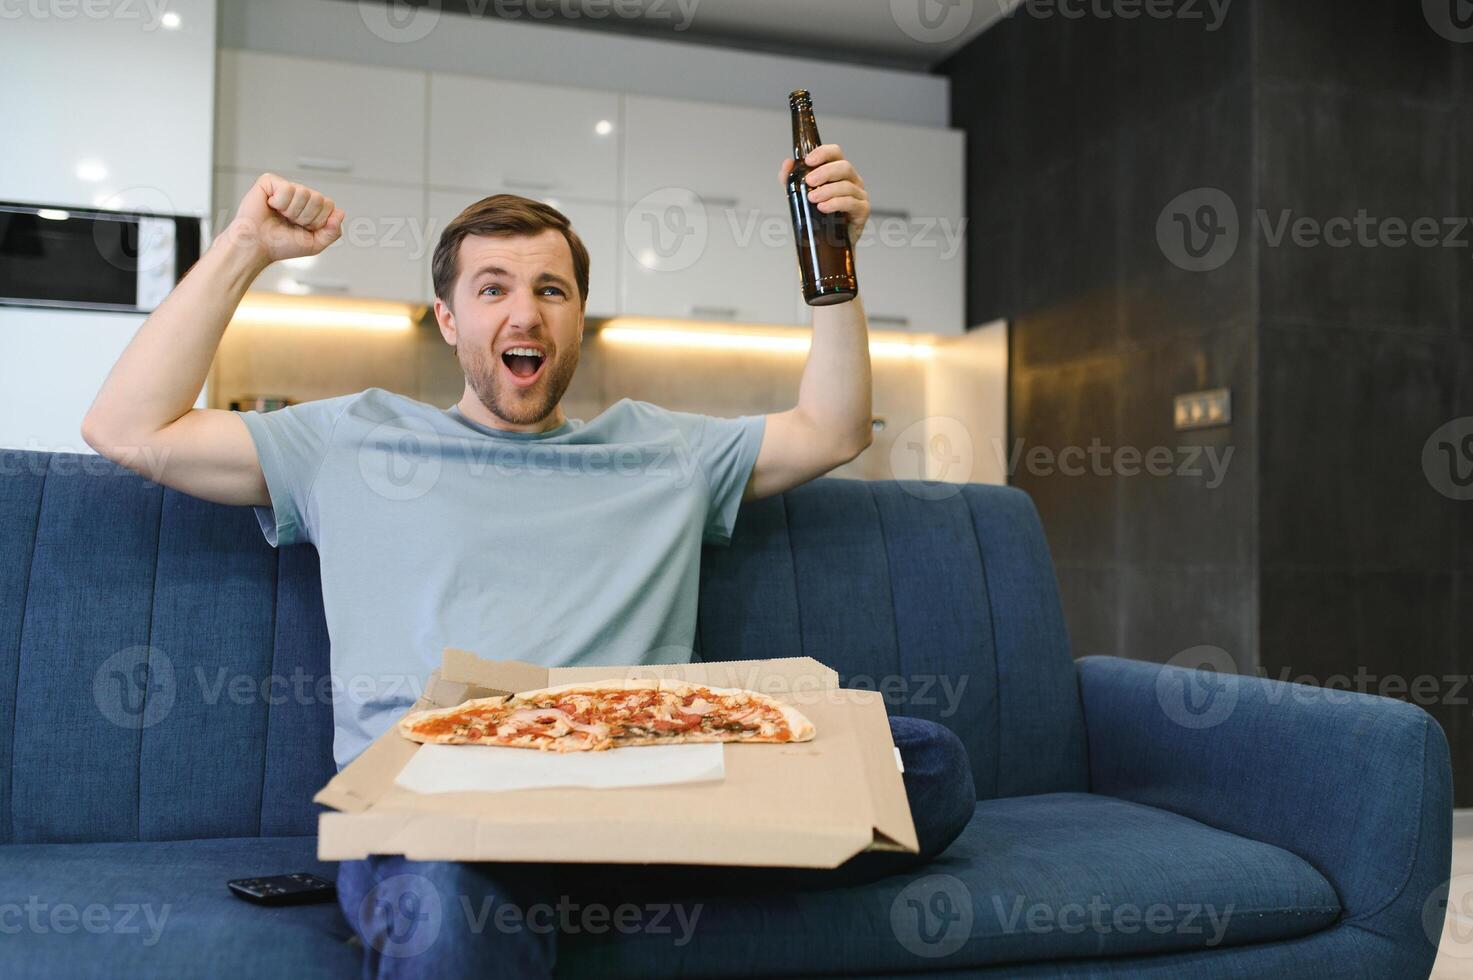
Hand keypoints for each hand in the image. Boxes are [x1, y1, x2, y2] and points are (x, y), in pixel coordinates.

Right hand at [221, 172, 343, 265]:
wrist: (257, 246)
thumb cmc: (281, 245)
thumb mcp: (315, 244)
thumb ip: (333, 232)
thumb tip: (341, 213)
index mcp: (311, 208)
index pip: (329, 205)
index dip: (318, 221)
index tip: (303, 229)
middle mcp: (299, 195)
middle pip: (319, 198)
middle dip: (306, 217)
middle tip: (290, 222)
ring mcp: (285, 187)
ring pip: (304, 192)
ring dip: (292, 211)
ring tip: (279, 215)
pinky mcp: (269, 181)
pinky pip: (287, 188)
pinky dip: (280, 203)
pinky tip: (270, 206)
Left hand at [779, 144, 869, 245]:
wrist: (828, 242)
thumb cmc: (819, 216)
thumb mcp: (800, 195)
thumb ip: (791, 179)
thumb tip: (787, 164)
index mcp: (838, 172)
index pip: (835, 153)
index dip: (823, 153)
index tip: (809, 160)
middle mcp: (852, 180)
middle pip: (844, 167)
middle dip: (825, 172)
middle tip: (809, 182)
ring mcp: (859, 194)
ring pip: (847, 186)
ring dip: (828, 190)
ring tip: (812, 199)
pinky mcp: (862, 210)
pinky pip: (851, 203)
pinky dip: (836, 204)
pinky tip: (824, 207)